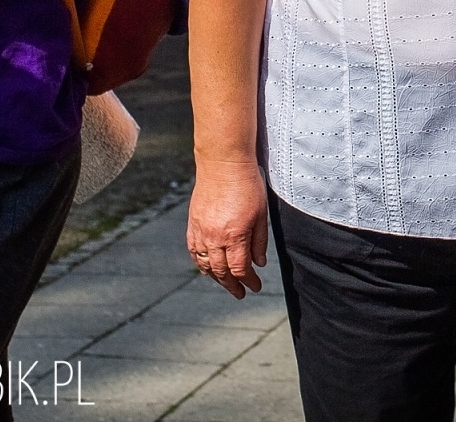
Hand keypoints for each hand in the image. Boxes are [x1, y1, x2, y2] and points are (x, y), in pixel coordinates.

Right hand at [187, 161, 268, 298]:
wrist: (223, 163)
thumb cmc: (247, 184)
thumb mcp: (262, 213)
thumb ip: (259, 241)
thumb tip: (258, 263)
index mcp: (234, 235)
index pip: (240, 269)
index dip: (248, 281)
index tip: (255, 287)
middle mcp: (214, 237)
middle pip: (221, 271)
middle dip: (232, 285)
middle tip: (240, 293)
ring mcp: (200, 231)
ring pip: (205, 264)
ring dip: (215, 278)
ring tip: (226, 284)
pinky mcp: (193, 224)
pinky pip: (194, 251)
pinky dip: (201, 263)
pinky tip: (207, 267)